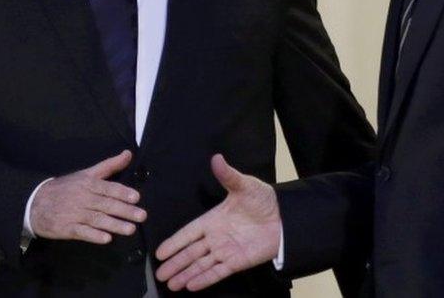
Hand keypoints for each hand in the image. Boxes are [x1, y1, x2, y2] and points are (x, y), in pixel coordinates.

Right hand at [30, 150, 145, 243]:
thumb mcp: (86, 173)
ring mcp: (74, 214)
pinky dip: (94, 235)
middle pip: (106, 204)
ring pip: (97, 219)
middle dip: (125, 211)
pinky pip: (82, 232)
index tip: (136, 197)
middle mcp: (82, 198)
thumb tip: (129, 153)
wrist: (35, 203)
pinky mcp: (67, 228)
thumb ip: (109, 165)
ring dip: (114, 225)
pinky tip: (107, 239)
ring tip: (130, 229)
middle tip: (142, 216)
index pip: (108, 188)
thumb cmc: (66, 187)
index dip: (122, 192)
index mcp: (88, 183)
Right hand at [155, 154, 280, 291]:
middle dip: (175, 263)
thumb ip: (228, 176)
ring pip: (200, 265)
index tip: (159, 252)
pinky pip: (217, 272)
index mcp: (213, 219)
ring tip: (170, 284)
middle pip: (190, 252)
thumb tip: (216, 158)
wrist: (286, 217)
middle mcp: (216, 237)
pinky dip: (204, 279)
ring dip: (185, 274)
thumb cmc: (264, 200)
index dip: (174, 242)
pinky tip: (191, 286)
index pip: (189, 233)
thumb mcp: (244, 186)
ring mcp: (225, 250)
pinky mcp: (237, 262)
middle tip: (158, 274)